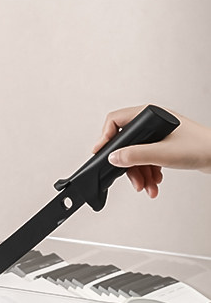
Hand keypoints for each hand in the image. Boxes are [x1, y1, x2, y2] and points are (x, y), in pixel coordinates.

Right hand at [92, 105, 210, 197]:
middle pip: (126, 144)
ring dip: (140, 174)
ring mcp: (159, 135)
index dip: (105, 137)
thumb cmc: (201, 147)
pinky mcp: (165, 146)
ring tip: (147, 187)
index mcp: (150, 115)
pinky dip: (149, 173)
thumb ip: (134, 156)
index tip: (100, 153)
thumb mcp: (162, 153)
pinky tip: (155, 182)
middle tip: (133, 180)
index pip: (116, 121)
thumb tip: (113, 157)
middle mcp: (153, 123)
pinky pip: (148, 160)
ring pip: (137, 155)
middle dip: (129, 166)